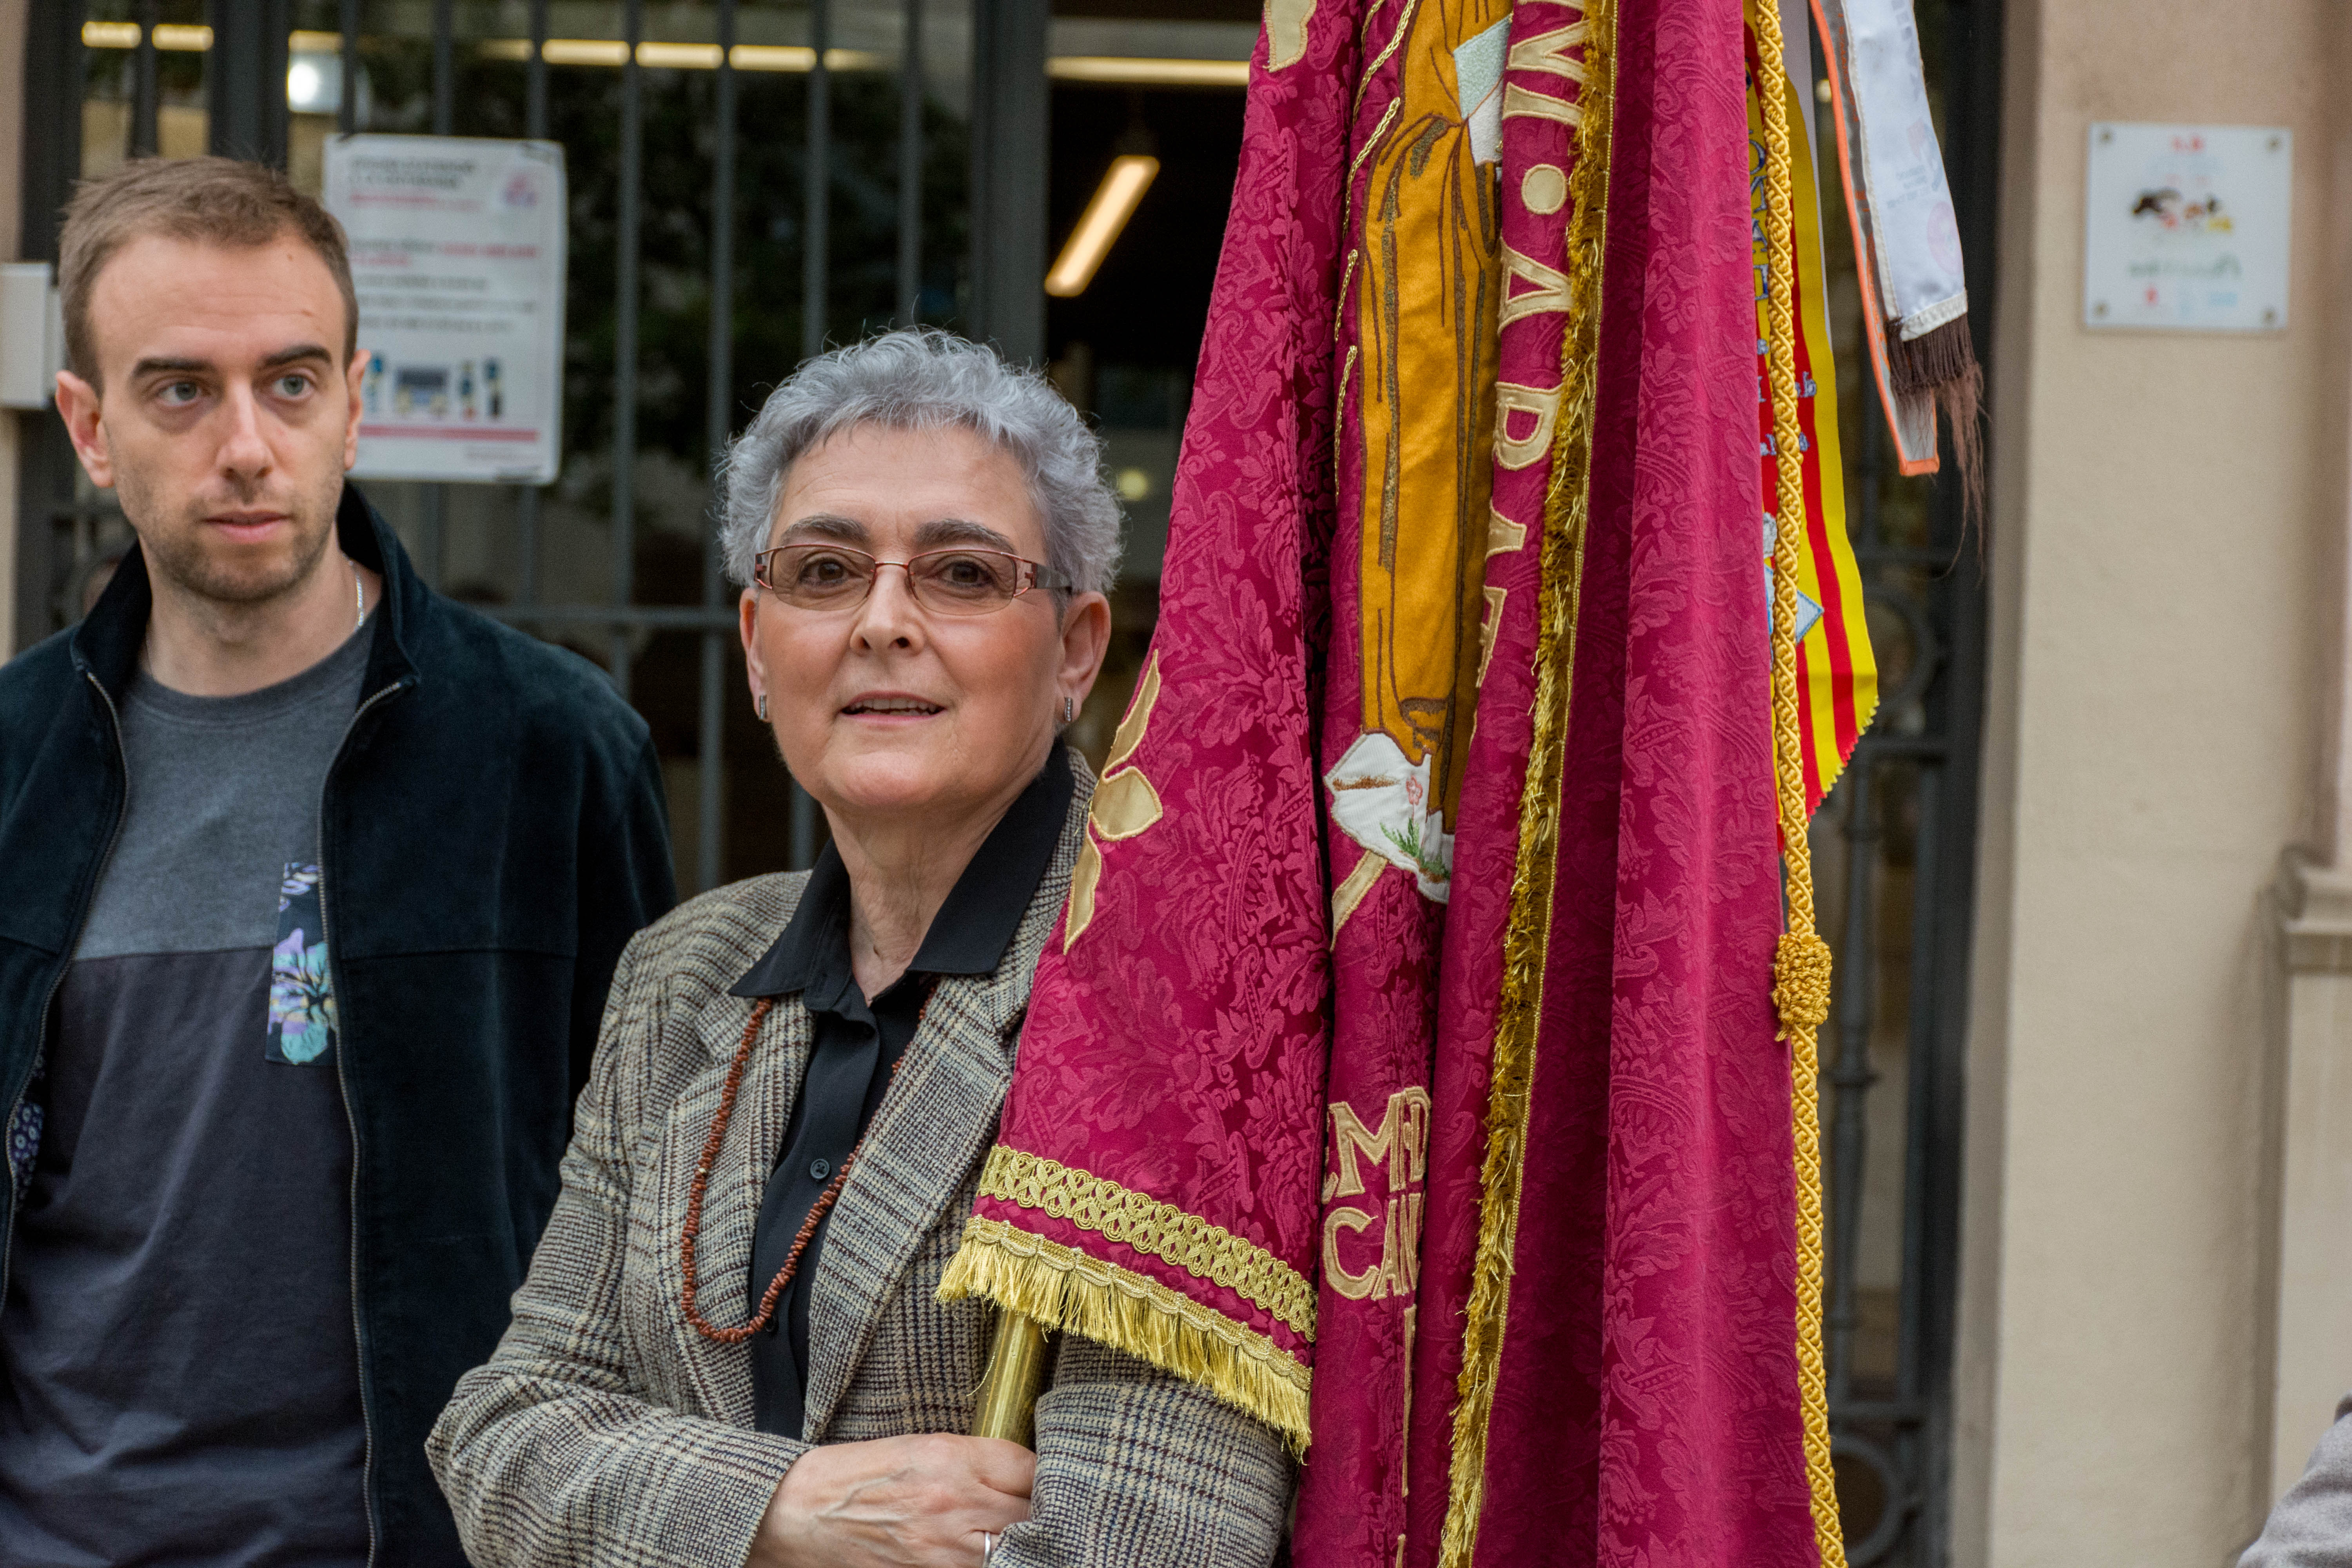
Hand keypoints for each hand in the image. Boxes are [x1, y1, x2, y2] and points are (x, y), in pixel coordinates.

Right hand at [748, 1433, 1035, 1567]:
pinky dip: (993, 1561)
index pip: (1031, 1469)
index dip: (1046, 1476)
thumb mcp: (923, 1446)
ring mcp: (942, 1548)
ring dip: (1023, 1542)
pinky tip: (990, 1551)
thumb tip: (1027, 1475)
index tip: (1049, 1480)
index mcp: (951, 1457)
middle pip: (1031, 1514)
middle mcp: (953, 1502)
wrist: (804, 1513)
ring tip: (1021, 1534)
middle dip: (1042, 1513)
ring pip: (1013, 1549)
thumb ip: (978, 1459)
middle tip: (1045, 1511)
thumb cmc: (862, 1473)